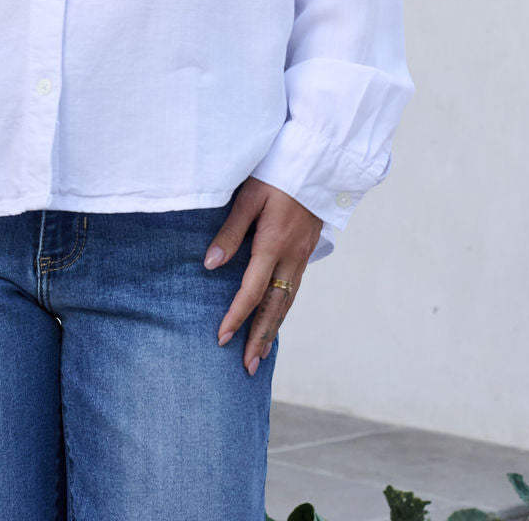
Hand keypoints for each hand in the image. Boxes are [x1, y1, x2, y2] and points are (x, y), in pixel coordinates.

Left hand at [203, 177, 321, 374]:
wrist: (317, 161)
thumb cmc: (277, 173)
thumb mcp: (248, 196)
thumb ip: (230, 231)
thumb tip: (210, 265)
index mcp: (274, 244)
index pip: (252, 291)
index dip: (236, 316)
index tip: (222, 338)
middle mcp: (292, 256)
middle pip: (275, 307)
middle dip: (260, 338)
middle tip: (247, 367)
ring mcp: (303, 255)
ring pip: (288, 301)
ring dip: (273, 329)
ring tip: (260, 354)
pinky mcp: (307, 250)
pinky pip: (295, 289)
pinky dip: (284, 310)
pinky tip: (275, 319)